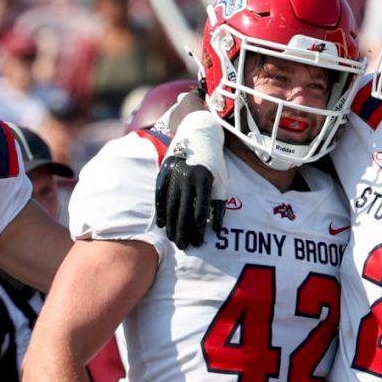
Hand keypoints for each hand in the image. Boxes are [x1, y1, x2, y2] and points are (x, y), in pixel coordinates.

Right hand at [154, 110, 227, 248]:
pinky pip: (160, 195)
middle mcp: (187, 176)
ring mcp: (173, 174)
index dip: (199, 225)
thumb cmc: (214, 163)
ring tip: (174, 239)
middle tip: (184, 246)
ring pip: (171, 204)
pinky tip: (162, 224)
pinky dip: (161, 210)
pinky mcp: (164, 172)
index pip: (200, 206)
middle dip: (183, 230)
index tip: (199, 240)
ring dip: (172, 224)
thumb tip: (216, 228)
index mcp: (204, 178)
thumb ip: (218, 204)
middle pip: (184, 209)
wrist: (198, 134)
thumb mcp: (221, 181)